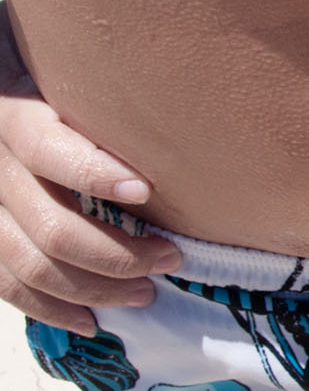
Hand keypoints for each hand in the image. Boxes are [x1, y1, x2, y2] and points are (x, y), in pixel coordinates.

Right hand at [0, 3, 180, 335]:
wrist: (2, 74)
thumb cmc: (59, 73)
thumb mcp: (76, 68)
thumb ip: (116, 90)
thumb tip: (207, 101)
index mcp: (14, 111)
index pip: (45, 147)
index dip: (92, 173)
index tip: (144, 190)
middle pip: (48, 223)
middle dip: (117, 254)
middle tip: (171, 259)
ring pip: (27, 262)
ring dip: (93, 288)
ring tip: (145, 294)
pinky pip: (4, 284)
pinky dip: (49, 310)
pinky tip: (91, 322)